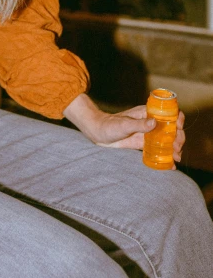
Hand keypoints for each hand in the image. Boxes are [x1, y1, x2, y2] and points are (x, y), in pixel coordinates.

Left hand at [64, 94, 184, 168]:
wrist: (98, 134)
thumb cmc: (109, 125)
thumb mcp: (124, 124)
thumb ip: (138, 124)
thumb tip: (154, 123)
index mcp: (147, 113)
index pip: (167, 112)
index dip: (177, 118)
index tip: (179, 126)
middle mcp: (150, 123)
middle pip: (170, 128)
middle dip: (178, 137)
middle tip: (177, 147)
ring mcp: (147, 134)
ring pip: (166, 140)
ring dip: (174, 148)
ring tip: (177, 158)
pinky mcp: (143, 144)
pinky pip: (157, 150)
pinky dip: (166, 157)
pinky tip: (171, 165)